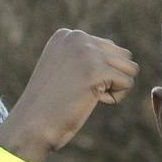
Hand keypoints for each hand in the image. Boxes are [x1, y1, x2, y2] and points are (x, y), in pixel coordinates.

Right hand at [0, 30, 136, 161]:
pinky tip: (90, 101)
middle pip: (124, 56)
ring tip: (88, 96)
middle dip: (111, 78)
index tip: (72, 84)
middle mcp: (77, 36)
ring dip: (115, 87)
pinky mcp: (96, 70)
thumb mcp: (65, 70)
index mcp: (67, 35)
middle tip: (83, 92)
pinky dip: (115, 98)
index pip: (109, 48)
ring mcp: (86, 52)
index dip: (99, 74)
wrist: (31, 126)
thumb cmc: (49, 105)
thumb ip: (88, 56)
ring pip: (130, 68)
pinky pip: (128, 83)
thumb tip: (126, 55)